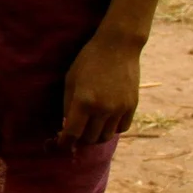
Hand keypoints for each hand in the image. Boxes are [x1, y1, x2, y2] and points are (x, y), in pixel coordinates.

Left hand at [60, 28, 141, 145]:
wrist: (118, 47)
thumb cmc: (88, 61)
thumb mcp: (70, 81)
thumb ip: (68, 106)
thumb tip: (66, 126)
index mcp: (83, 102)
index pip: (72, 134)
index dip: (64, 143)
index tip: (60, 145)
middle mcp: (103, 109)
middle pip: (90, 139)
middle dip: (79, 140)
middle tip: (74, 134)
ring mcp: (120, 108)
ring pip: (107, 136)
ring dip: (95, 136)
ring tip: (89, 129)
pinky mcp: (132, 106)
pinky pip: (122, 128)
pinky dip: (112, 130)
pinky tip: (105, 123)